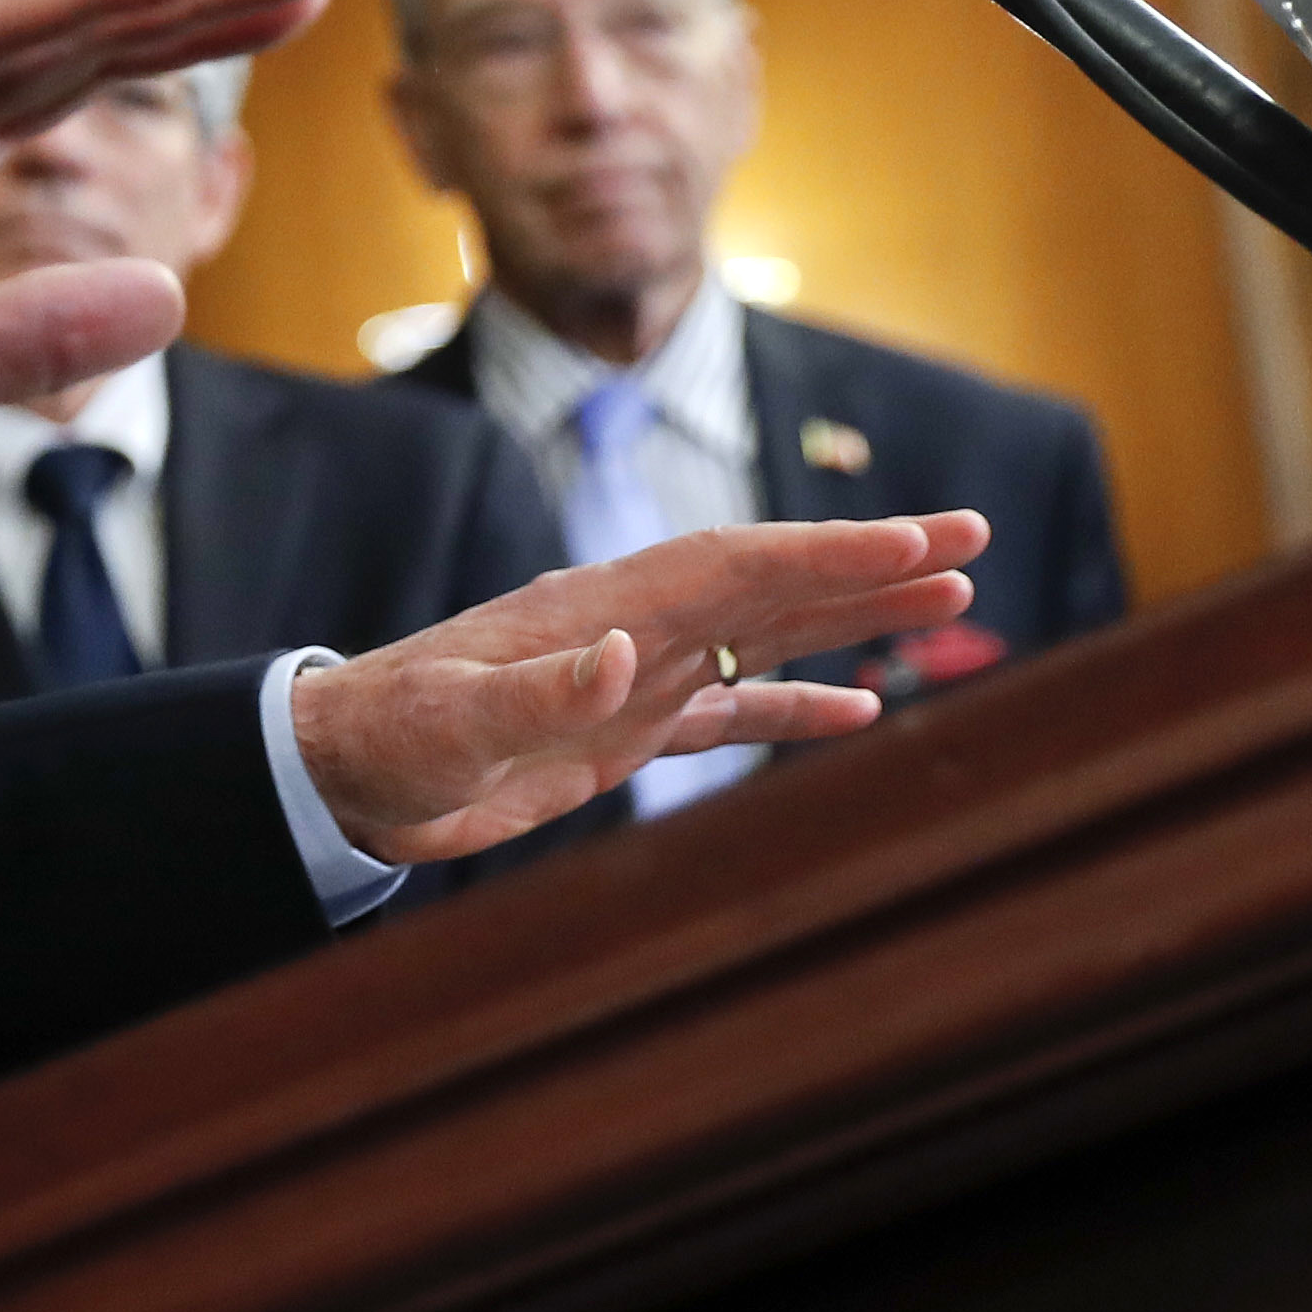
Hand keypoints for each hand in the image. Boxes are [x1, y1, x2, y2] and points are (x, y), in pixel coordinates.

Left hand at [290, 511, 993, 860]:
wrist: (340, 774)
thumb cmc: (386, 738)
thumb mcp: (453, 720)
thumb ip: (535, 691)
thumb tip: (618, 656)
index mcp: (599, 606)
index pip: (737, 565)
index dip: (830, 551)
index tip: (921, 538)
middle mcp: (629, 627)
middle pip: (771, 581)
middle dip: (870, 562)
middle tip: (972, 537)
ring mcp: (631, 674)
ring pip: (764, 634)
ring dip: (853, 618)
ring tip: (951, 601)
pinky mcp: (621, 729)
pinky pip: (729, 708)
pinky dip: (797, 704)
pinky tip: (864, 708)